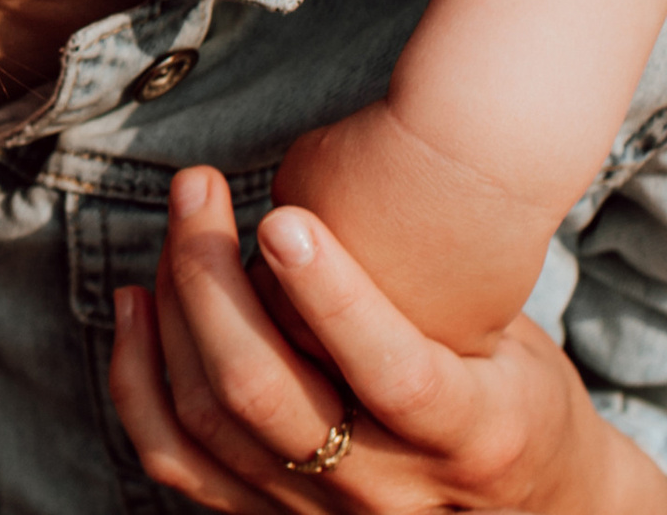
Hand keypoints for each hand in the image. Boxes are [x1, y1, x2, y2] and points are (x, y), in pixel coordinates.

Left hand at [108, 168, 666, 514]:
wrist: (531, 506)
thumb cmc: (512, 386)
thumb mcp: (509, 337)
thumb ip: (429, 291)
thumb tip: (340, 195)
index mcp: (471, 434)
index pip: (396, 376)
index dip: (333, 299)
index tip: (286, 217)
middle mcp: (388, 494)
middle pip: (264, 394)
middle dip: (210, 277)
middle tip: (198, 184)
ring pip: (206, 422)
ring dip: (173, 307)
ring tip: (176, 222)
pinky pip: (177, 459)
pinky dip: (139, 377)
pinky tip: (135, 303)